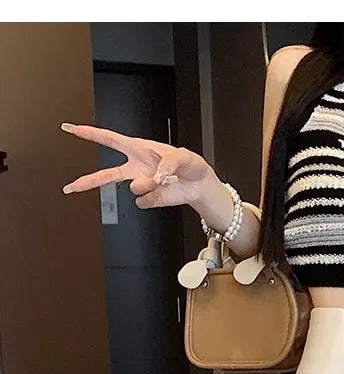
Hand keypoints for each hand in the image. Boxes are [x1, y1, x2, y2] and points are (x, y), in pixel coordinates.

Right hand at [60, 122, 217, 208]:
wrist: (199, 185)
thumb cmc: (190, 165)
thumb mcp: (183, 155)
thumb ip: (169, 162)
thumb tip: (156, 174)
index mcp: (138, 149)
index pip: (109, 139)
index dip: (90, 134)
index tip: (72, 129)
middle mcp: (136, 167)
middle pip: (106, 174)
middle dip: (87, 181)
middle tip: (71, 186)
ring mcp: (141, 184)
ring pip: (132, 188)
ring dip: (149, 184)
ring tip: (164, 180)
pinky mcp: (148, 199)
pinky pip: (144, 201)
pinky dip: (156, 197)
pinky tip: (164, 191)